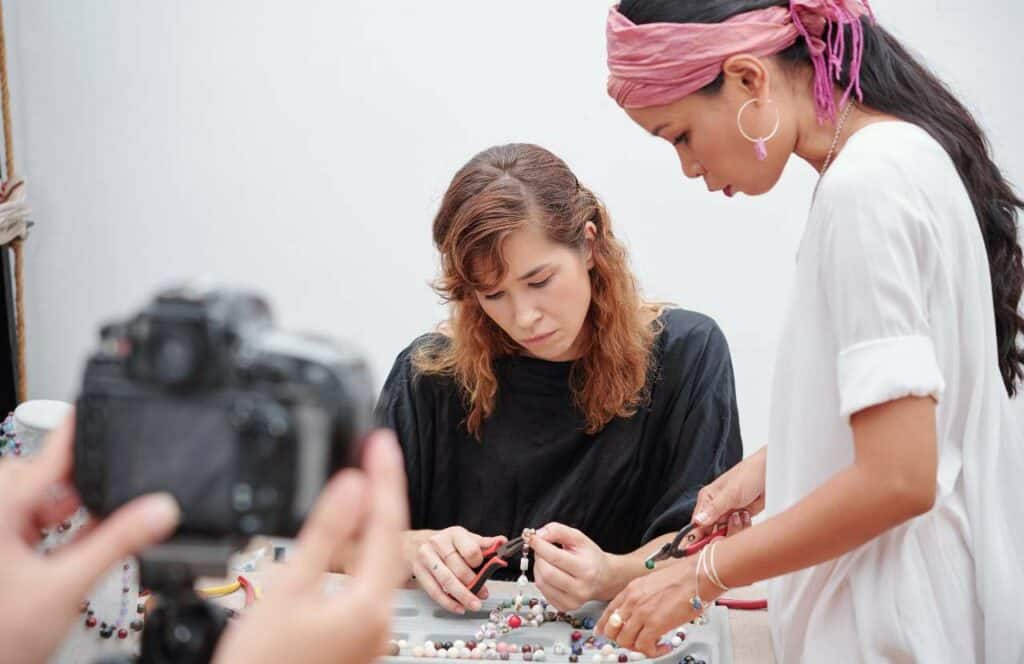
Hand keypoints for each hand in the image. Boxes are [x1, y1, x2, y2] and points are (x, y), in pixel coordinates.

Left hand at [0, 414, 179, 663]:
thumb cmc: (0, 636)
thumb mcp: (67, 586)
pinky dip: (67, 530)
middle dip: (86, 488)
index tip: (117, 406)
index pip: (54, 448)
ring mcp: (1, 529)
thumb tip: (162, 511)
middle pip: (53, 474)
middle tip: (113, 505)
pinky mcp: (6, 548)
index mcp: (2, 505)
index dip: (89, 428)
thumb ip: (119, 544)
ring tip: (93, 535)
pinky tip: (84, 549)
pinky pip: (41, 523)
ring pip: (48, 499)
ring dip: (77, 512)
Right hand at [212, 429, 408, 663]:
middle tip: (373, 450)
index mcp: (371, 603)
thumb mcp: (288, 587)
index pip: (387, 521)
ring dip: (368, 523)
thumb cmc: (262, 662)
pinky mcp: (357, 642)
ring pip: (377, 564)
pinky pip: (365, 586)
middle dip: (380, 492)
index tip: (381, 441)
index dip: (385, 475)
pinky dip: (358, 556)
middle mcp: (381, 619)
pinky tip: (347, 537)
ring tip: (361, 481)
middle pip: (388, 540)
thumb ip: (326, 533)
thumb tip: (352, 486)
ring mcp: (372, 634)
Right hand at [406, 526, 505, 613]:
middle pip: (458, 567)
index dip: (479, 562)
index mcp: (454, 534)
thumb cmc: (446, 543)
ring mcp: (426, 557)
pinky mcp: (419, 572)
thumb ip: (484, 543)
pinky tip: (459, 607)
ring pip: (446, 580)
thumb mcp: (465, 538)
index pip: (470, 549)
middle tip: (484, 594)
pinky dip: (448, 602)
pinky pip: (434, 590)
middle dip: (473, 583)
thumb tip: (503, 542)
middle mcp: (438, 543)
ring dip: (462, 596)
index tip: (484, 569)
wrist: (415, 543)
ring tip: (474, 604)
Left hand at [530, 522, 611, 609]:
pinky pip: (543, 592)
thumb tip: (539, 534)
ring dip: (538, 568)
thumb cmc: (591, 557)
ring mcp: (572, 601)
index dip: (539, 545)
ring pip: (541, 583)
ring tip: (546, 560)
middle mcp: (580, 588)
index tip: (531, 537)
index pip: (555, 557)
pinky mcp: (565, 607)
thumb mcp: (578, 537)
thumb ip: (558, 531)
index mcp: (586, 569)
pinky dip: (541, 579)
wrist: (604, 578)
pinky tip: (550, 572)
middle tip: (540, 549)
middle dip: (538, 557)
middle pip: (546, 572)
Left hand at [596, 553, 721, 657]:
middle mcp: (632, 600)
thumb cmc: (683, 578)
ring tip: (653, 646)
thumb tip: (642, 614)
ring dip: (638, 648)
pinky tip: (663, 646)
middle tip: (636, 643)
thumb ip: (643, 597)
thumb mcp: (653, 583)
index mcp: (631, 589)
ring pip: (625, 641)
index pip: (609, 612)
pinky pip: (644, 647)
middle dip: (622, 640)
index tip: (603, 633)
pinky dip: (653, 651)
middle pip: (613, 630)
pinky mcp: (655, 624)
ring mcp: (642, 613)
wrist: (697, 575)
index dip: (604, 626)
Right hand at [690, 446, 765, 538]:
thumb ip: (714, 509)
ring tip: (742, 515)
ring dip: (734, 529)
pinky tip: (747, 517)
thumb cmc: (749, 474)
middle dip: (721, 534)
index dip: (700, 537)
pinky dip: (743, 528)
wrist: (771, 473)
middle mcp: (715, 507)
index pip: (697, 524)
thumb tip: (698, 521)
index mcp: (707, 499)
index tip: (706, 546)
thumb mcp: (731, 493)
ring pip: (725, 533)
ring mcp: (728, 513)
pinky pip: (738, 531)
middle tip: (730, 526)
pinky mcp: (740, 517)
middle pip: (711, 532)